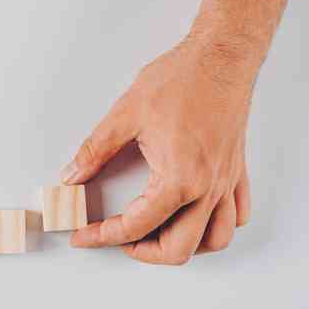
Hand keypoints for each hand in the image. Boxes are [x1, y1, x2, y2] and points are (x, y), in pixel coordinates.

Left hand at [63, 35, 259, 264]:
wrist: (222, 55)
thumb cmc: (182, 79)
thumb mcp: (126, 114)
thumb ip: (95, 150)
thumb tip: (73, 175)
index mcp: (178, 179)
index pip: (137, 225)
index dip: (103, 236)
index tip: (84, 236)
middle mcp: (207, 188)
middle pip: (180, 249)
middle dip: (144, 252)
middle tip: (117, 238)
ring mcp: (226, 181)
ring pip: (215, 239)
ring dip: (184, 245)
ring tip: (155, 234)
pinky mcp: (236, 170)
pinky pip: (236, 214)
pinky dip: (216, 226)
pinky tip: (196, 216)